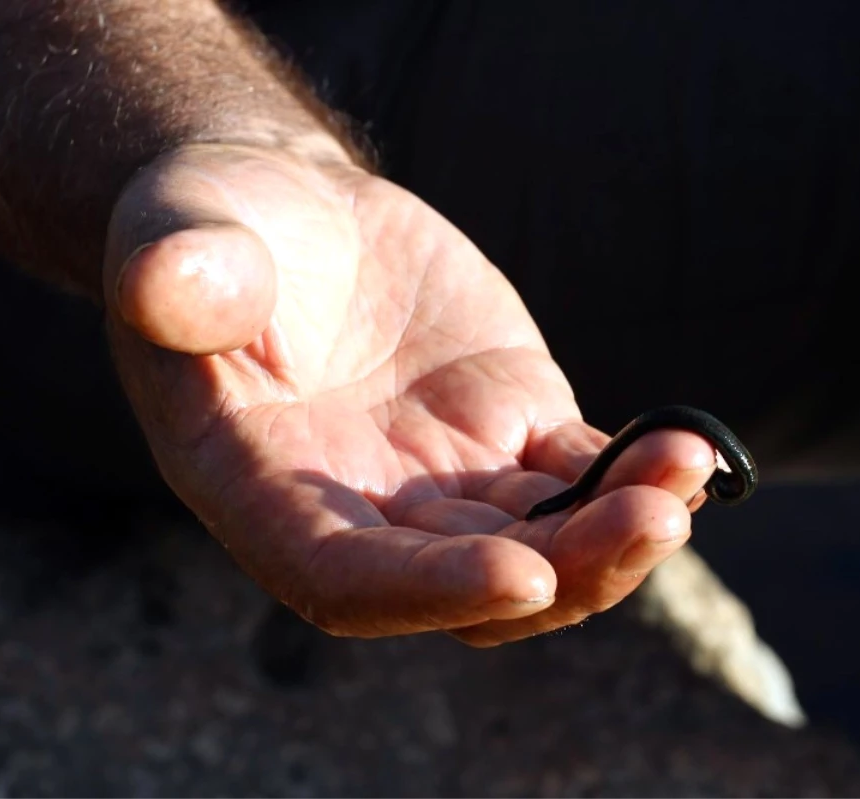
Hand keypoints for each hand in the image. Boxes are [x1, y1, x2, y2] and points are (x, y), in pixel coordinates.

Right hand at [103, 143, 717, 644]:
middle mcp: (366, 511)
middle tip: (654, 520)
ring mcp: (448, 478)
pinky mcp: (511, 430)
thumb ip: (179, 272)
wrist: (291, 218)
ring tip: (686, 470)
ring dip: (620, 526)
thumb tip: (171, 282)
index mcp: (267, 493)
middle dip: (569, 565)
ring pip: (544, 541)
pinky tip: (689, 446)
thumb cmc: (214, 232)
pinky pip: (581, 474)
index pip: (348, 580)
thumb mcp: (180, 239)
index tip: (524, 576)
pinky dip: (634, 471)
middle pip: (474, 582)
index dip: (431, 592)